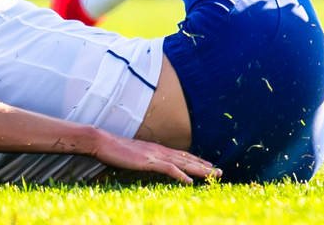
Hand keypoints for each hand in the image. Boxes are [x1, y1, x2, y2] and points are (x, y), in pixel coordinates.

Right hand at [92, 129, 219, 184]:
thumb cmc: (117, 150)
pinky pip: (168, 169)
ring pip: (183, 163)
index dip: (197, 161)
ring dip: (199, 169)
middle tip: (219, 172)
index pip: (182, 156)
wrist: (104, 142)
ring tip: (212, 175)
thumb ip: (146, 161)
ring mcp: (155, 155)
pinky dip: (180, 174)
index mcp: (158, 149)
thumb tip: (152, 166)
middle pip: (187, 158)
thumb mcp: (135, 157)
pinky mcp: (148, 161)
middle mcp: (160, 150)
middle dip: (204, 166)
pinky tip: (189, 181)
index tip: (209, 166)